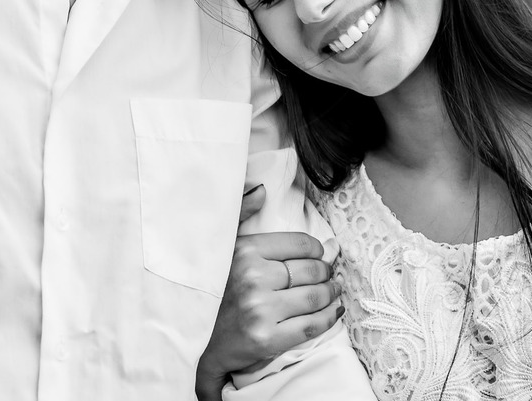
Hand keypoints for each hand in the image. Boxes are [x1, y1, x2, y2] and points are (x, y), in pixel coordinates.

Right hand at [195, 186, 343, 400]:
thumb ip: (241, 213)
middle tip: (328, 274)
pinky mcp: (268, 339)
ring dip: (332, 293)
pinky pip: (312, 325)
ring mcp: (260, 310)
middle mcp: (253, 278)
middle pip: (312, 270)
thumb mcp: (222, 245)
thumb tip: (262, 190)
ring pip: (316, 297)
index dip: (317, 249)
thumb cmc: (214, 289)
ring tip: (333, 291)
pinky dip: (330, 317)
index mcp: (245, 251)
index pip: (300, 244)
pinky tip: (334, 311)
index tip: (319, 254)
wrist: (198, 341)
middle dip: (327, 271)